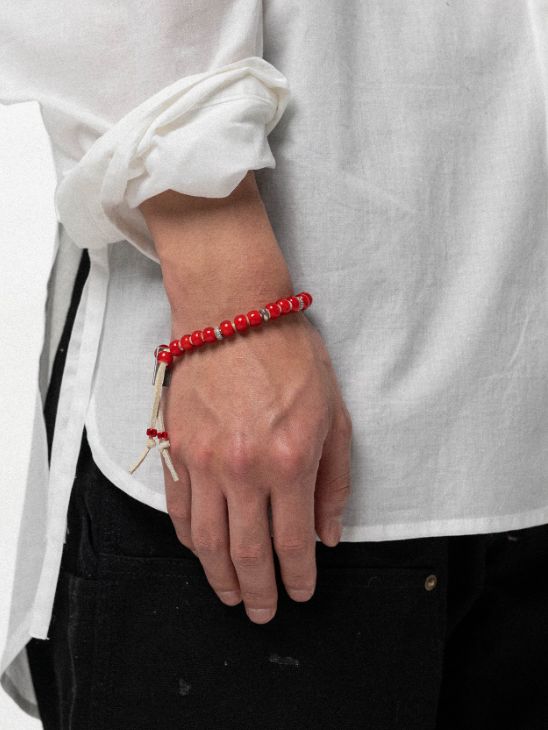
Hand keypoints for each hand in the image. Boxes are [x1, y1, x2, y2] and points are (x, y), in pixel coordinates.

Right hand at [161, 309, 351, 623]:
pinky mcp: (177, 450)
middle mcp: (244, 470)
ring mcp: (204, 462)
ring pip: (208, 542)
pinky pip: (179, 510)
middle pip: (248, 553)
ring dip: (220, 578)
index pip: (294, 541)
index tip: (301, 593)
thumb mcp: (334, 413)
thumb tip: (328, 534)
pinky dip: (189, 540)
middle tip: (264, 613)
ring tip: (231, 597)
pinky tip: (201, 553)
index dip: (299, 576)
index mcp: (290, 461)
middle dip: (260, 592)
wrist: (232, 312)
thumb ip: (334, 480)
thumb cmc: (290, 355)